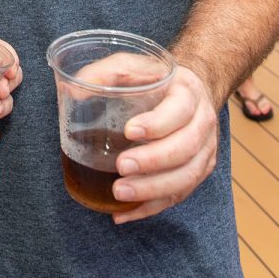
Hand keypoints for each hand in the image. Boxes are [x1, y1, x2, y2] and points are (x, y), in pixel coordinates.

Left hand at [109, 65, 218, 223]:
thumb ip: (105, 72)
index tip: (129, 131)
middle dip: (152, 162)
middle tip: (121, 166)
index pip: (179, 111)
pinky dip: (150, 207)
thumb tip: (74, 91)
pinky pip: (178, 196)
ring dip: (152, 189)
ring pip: (186, 177)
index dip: (157, 124)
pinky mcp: (197, 173)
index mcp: (188, 93)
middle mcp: (202, 124)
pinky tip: (123, 212)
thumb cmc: (155, 80)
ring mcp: (204, 152)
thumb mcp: (132, 64)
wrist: (190, 92)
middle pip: (185, 148)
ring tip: (119, 192)